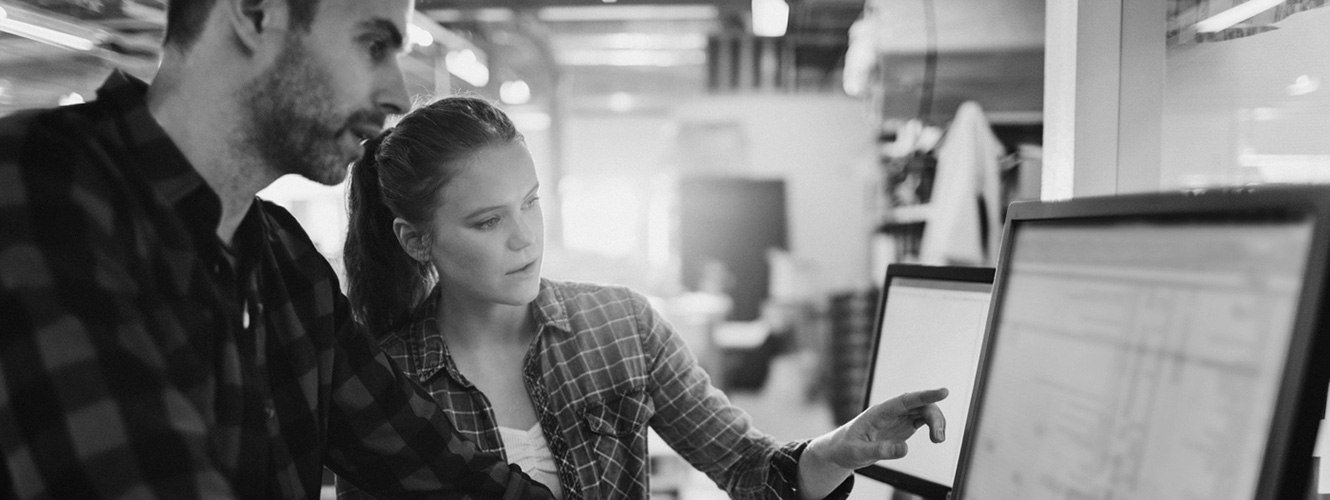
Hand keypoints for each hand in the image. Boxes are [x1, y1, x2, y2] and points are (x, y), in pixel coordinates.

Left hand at [810, 388, 947, 469]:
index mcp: (878, 413)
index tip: (943, 392)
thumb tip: (904, 449)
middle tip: (938, 439)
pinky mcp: (903, 424)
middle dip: (935, 418)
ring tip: (938, 440)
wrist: (841, 450)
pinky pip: (923, 419)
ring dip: (936, 423)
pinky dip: (933, 426)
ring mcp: (898, 417)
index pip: (905, 400)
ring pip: (924, 411)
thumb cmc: (846, 448)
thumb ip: (880, 450)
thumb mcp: (858, 453)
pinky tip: (936, 437)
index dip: (924, 396)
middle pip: (919, 405)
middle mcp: (891, 411)